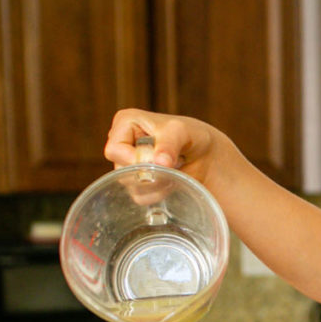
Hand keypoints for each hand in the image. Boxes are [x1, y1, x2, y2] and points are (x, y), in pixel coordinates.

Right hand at [103, 109, 226, 185]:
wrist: (206, 153)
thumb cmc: (191, 134)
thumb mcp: (181, 132)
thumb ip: (169, 144)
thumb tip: (159, 163)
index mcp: (125, 123)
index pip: (114, 150)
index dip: (134, 160)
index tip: (161, 161)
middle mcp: (122, 144)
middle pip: (121, 171)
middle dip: (149, 174)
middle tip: (172, 168)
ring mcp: (128, 165)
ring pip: (131, 186)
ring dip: (157, 185)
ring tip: (175, 172)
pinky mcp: (138, 182)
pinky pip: (140, 198)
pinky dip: (159, 194)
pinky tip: (172, 182)